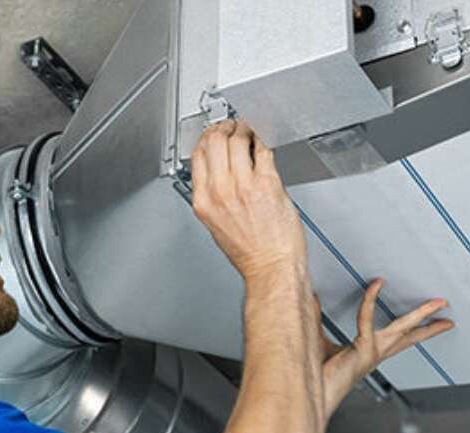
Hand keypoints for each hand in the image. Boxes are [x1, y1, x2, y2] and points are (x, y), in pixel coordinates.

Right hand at [189, 121, 306, 281]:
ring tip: (250, 132)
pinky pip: (263, 151)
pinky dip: (263, 142)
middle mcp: (220, 191)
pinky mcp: (268, 184)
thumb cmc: (249, 253)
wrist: (272, 267)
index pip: (197, 155)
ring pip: (238, 140)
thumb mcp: (216, 224)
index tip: (214, 134)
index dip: (206, 137)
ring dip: (245, 130)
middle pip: (214, 141)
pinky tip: (264, 144)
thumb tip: (219, 173)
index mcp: (204, 201)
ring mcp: (244, 186)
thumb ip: (214, 197)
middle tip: (232, 126)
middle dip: (223, 128)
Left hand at [316, 279, 453, 413]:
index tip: (429, 319)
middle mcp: (375, 353)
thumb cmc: (316, 374)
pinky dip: (370, 301)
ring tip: (438, 304)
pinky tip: (376, 285)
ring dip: (421, 314)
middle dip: (431, 325)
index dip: (414, 328)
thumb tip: (311, 297)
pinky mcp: (361, 350)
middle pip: (410, 336)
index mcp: (370, 353)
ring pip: (402, 328)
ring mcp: (371, 352)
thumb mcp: (318, 340)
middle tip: (447, 314)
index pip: (399, 339)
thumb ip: (316, 318)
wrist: (313, 396)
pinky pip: (367, 319)